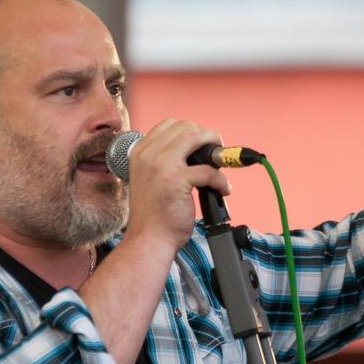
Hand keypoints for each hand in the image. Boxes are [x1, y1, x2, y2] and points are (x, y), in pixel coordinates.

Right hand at [122, 119, 231, 253]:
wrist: (148, 239)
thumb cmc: (152, 215)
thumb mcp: (149, 178)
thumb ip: (164, 161)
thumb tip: (196, 151)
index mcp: (140, 152)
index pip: (169, 124)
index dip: (191, 131)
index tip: (201, 144)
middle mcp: (148, 154)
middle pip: (185, 127)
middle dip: (207, 137)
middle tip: (216, 154)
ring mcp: (161, 165)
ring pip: (196, 137)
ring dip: (215, 150)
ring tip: (221, 165)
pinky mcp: (177, 180)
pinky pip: (209, 170)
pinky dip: (222, 181)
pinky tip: (223, 190)